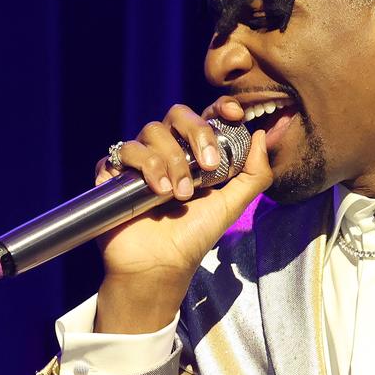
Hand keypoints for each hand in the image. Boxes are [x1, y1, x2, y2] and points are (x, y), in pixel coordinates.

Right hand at [94, 98, 270, 331]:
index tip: (233, 113)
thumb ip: (253, 174)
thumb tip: (261, 134)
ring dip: (171, 161)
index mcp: (194, 154)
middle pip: (177, 114)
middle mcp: (167, 152)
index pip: (205, 116)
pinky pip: (122, 151)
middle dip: (196, 133)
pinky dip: (142, 166)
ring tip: (178, 195)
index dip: (218, 108)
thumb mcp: (231, 206)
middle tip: (209, 165)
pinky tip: (155, 192)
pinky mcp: (113, 174)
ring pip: (151, 132)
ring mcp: (139, 161)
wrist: (160, 267)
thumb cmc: (193, 238)